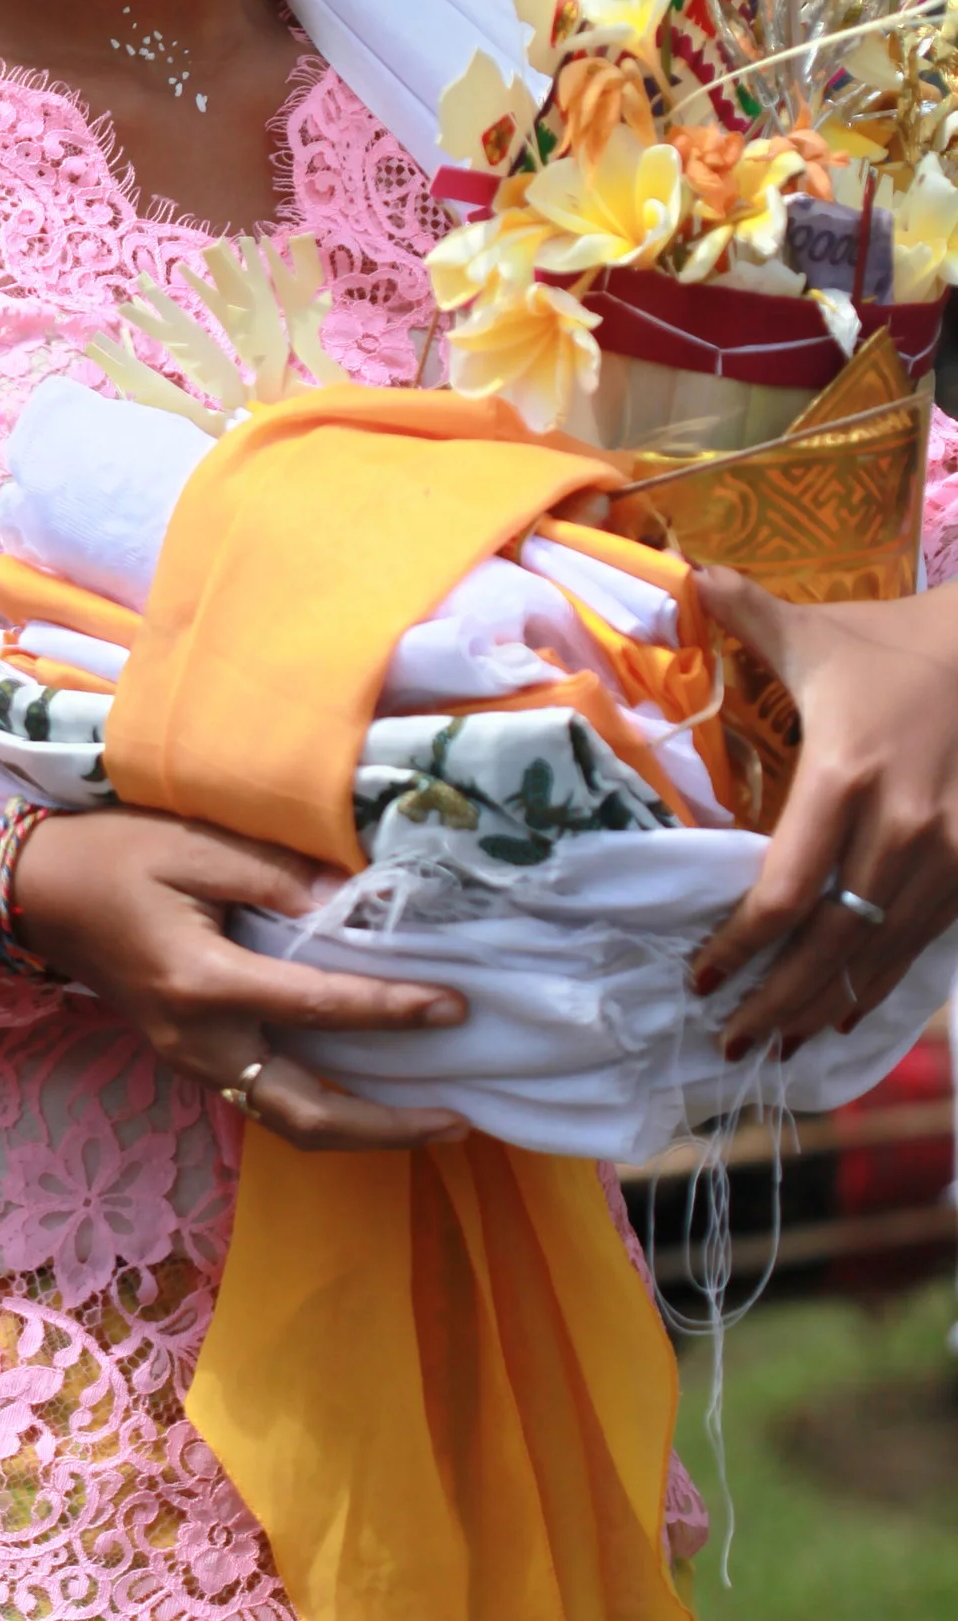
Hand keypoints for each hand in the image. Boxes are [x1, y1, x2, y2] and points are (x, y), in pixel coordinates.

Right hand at [11, 808, 468, 1152]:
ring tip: (430, 1120)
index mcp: (203, 984)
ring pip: (287, 1120)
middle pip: (306, 1114)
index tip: (454, 1006)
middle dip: (387, 1128)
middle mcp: (199, 1042)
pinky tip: (369, 1093)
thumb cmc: (109, 857)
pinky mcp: (190, 1059)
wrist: (34, 895)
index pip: (318, 1009)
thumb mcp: (191, 844)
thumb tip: (353, 900)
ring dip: (361, 1131)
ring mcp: (191, 1061)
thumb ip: (275, 875)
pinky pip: (267, 1099)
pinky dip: (325, 1109)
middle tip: (460, 1119)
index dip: (392, 1010)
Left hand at [688, 568, 957, 1050]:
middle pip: (828, 942)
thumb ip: (750, 617)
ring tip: (780, 1046)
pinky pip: (925, 941)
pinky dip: (881, 981)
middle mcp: (901, 827)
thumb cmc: (901, 646)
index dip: (739, 948)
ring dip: (826, 1005)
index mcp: (846, 775)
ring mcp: (950, 853)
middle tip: (730, 1044)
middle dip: (775, 1001)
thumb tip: (689, 574)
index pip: (783, 890)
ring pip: (879, 954)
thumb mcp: (823, 635)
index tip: (699, 980)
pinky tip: (847, 1009)